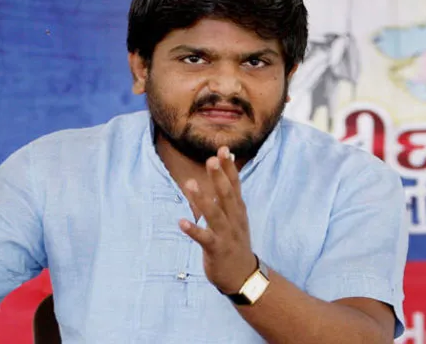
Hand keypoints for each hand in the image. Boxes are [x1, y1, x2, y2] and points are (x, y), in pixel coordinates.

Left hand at [179, 146, 257, 293]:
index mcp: (238, 210)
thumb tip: (220, 171)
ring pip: (214, 214)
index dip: (229, 168)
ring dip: (202, 199)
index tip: (224, 149)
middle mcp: (234, 220)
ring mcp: (226, 235)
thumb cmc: (235, 242)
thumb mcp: (234, 217)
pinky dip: (193, 230)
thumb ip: (227, 195)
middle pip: (227, 195)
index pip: (235, 185)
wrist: (243, 276)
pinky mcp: (216, 250)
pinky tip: (181, 222)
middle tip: (211, 159)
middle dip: (219, 177)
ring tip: (190, 183)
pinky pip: (204, 238)